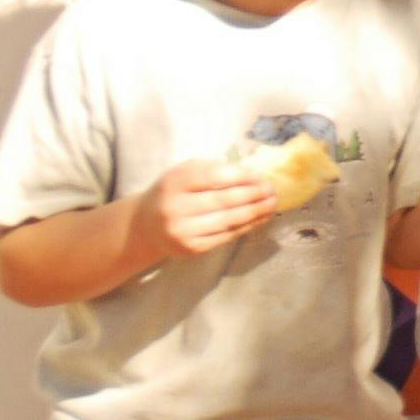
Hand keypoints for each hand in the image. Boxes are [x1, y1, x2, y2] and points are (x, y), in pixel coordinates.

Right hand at [144, 158, 276, 257]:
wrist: (147, 225)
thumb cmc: (175, 192)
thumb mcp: (186, 173)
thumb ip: (215, 170)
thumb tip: (254, 177)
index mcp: (174, 181)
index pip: (215, 176)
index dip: (243, 176)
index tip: (262, 176)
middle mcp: (174, 207)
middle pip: (224, 200)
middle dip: (254, 195)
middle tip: (273, 190)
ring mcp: (182, 231)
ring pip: (228, 220)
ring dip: (255, 212)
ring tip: (272, 203)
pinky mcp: (190, 248)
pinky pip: (225, 236)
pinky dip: (246, 226)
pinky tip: (260, 218)